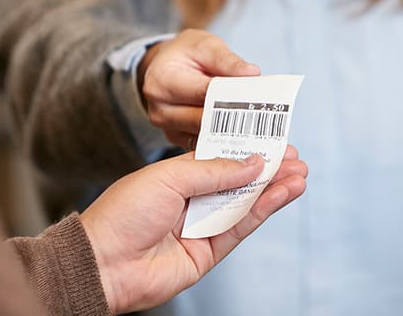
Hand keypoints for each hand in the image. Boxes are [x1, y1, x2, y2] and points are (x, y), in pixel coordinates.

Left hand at [80, 146, 306, 313]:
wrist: (101, 263)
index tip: (274, 138)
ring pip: (246, 203)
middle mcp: (193, 199)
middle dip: (268, 168)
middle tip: (296, 156)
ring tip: (301, 173)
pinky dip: (265, 209)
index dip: (248, 148)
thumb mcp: (169, 176)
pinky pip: (242, 226)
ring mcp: (202, 225)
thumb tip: (253, 162)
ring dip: (274, 187)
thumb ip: (215, 170)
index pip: (222, 157)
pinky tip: (284, 193)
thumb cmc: (122, 214)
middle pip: (239, 180)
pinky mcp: (210, 251)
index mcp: (178, 175)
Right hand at [138, 29, 259, 148]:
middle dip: (236, 118)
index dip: (233, 96)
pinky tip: (246, 135)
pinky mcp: (176, 139)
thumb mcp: (204, 45)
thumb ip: (226, 59)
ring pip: (206, 136)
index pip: (203, 92)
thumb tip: (252, 74)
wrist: (164, 65)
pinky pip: (204, 144)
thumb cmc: (185, 53)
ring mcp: (166, 128)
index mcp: (162, 81)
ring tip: (260, 127)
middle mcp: (160, 109)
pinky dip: (225, 140)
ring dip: (233, 132)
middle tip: (266, 117)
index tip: (259, 99)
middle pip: (204, 120)